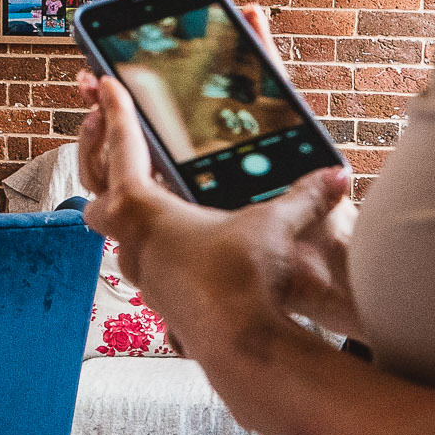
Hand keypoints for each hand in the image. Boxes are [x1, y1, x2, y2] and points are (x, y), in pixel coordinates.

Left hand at [77, 64, 363, 347]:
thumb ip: (302, 197)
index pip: (124, 147)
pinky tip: (180, 239)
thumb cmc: (246, 282)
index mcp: (145, 210)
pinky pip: (146, 259)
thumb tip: (337, 175)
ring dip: (127, 206)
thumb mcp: (274, 226)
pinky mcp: (161, 301)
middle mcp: (132, 242)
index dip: (117, 111)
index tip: (104, 83)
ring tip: (147, 188)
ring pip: (116, 232)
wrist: (244, 351)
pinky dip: (154, 239)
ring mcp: (143, 276)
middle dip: (99, 160)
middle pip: (97, 192)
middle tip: (106, 132)